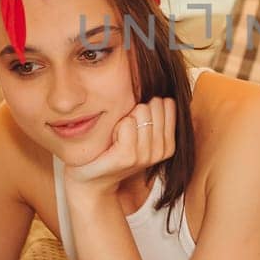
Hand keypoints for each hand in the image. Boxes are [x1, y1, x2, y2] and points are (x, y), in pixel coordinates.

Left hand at [62, 98, 176, 205]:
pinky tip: (111, 139)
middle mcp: (161, 150)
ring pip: (141, 112)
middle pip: (154, 104)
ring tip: (117, 136)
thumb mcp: (139, 130)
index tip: (136, 122)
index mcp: (168, 143)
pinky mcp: (128, 157)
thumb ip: (154, 111)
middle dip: (136, 110)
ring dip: (124, 118)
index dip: (148, 105)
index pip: (167, 103)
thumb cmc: (113, 148)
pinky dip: (116, 126)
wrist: (91, 178)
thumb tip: (161, 81)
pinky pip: (127, 124)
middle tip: (124, 131)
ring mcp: (146, 155)